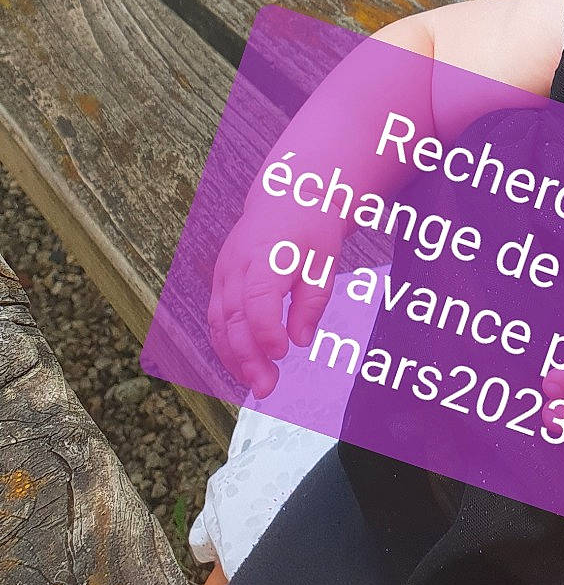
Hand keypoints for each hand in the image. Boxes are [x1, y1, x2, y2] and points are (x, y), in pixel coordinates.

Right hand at [207, 201, 343, 398]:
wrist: (287, 196)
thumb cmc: (311, 227)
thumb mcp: (325, 258)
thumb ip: (313, 300)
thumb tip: (300, 341)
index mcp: (266, 252)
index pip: (257, 297)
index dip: (265, 329)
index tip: (282, 353)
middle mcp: (237, 264)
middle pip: (234, 317)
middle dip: (248, 357)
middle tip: (268, 388)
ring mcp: (223, 273)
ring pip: (219, 323)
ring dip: (234, 359)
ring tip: (258, 386)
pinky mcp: (219, 282)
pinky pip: (216, 319)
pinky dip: (226, 346)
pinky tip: (244, 368)